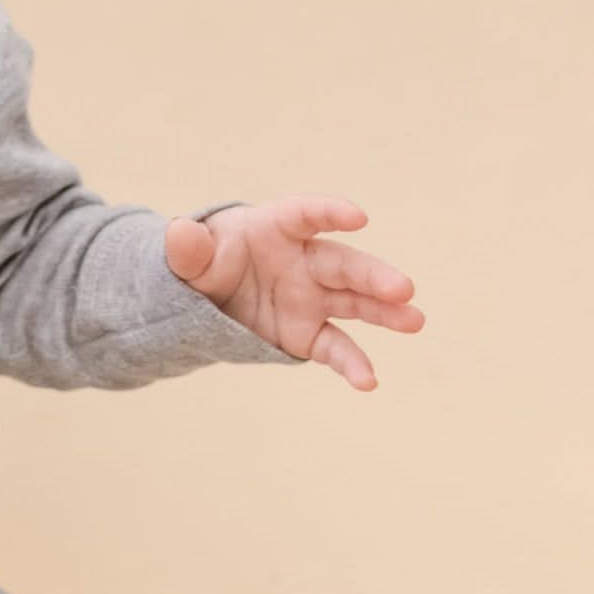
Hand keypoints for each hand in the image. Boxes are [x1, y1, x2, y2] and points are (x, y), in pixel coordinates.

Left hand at [164, 196, 423, 390]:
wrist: (206, 294)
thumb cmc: (205, 260)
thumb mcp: (188, 256)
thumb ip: (187, 248)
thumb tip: (178, 234)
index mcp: (275, 229)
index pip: (305, 215)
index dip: (329, 212)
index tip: (357, 216)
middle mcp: (303, 261)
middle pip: (342, 263)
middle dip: (373, 275)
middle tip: (404, 288)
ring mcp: (311, 297)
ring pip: (354, 303)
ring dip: (385, 312)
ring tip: (414, 320)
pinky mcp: (308, 332)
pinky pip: (335, 347)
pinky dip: (351, 363)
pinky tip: (368, 381)